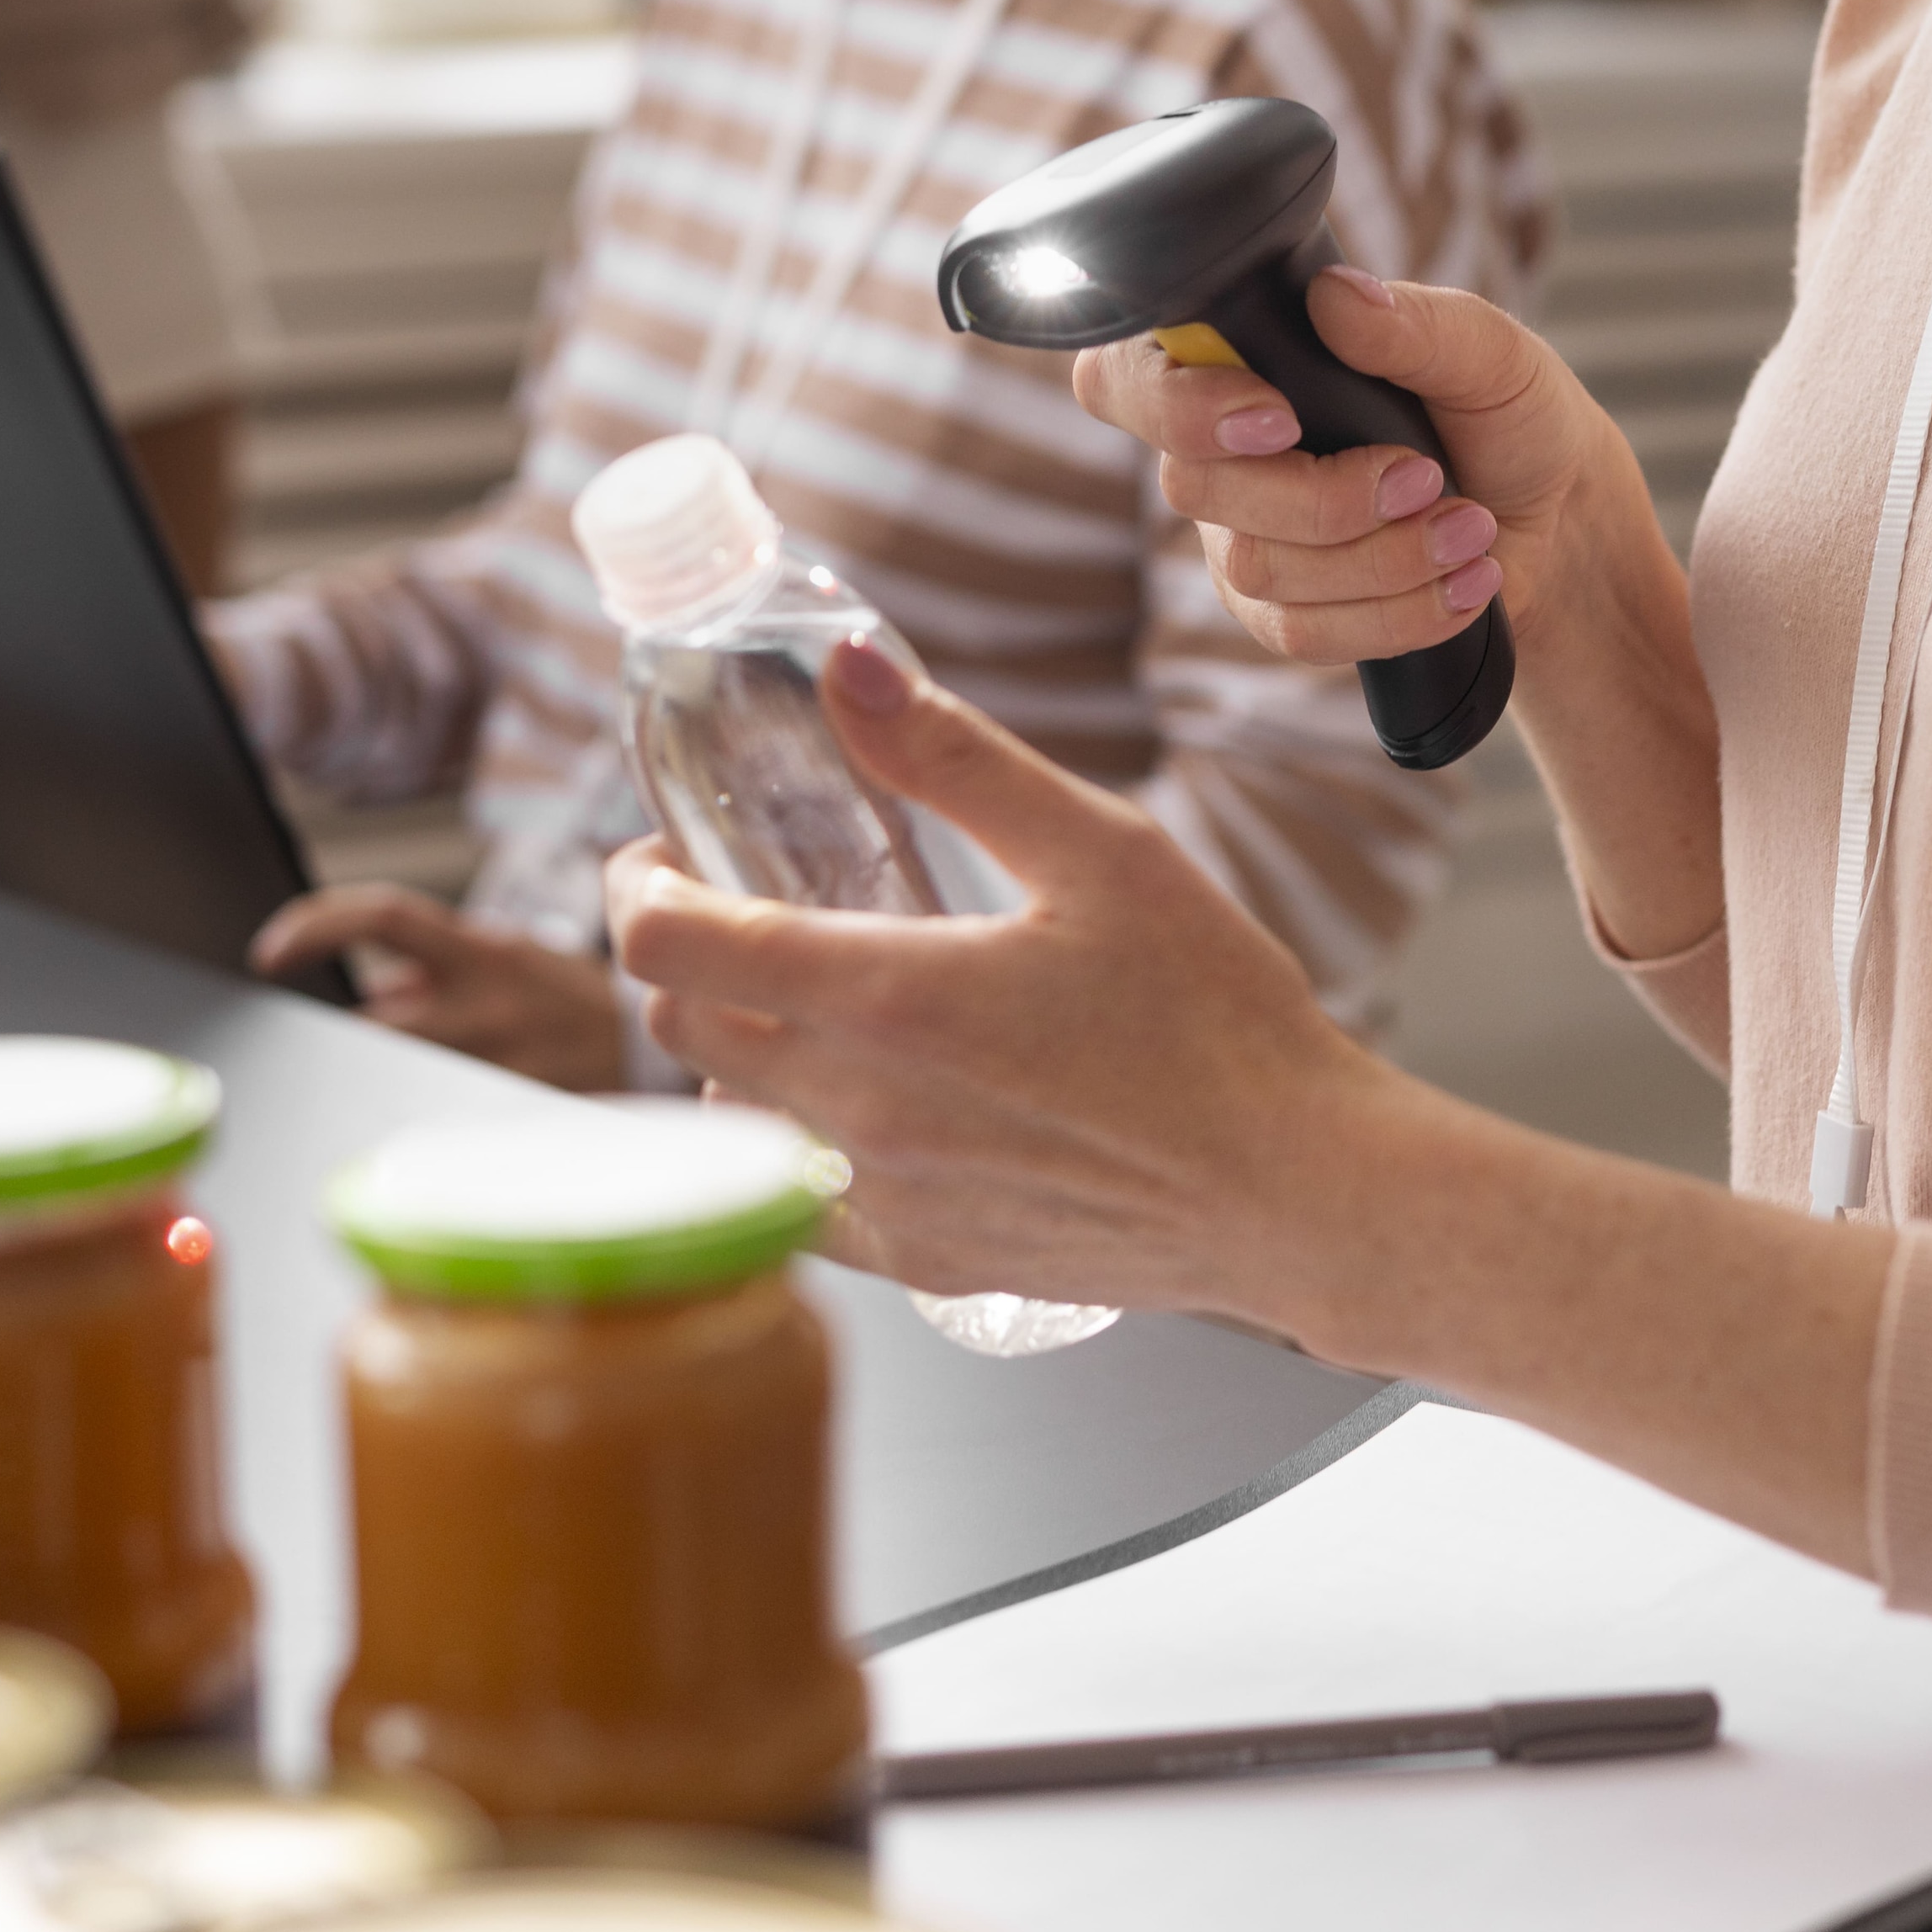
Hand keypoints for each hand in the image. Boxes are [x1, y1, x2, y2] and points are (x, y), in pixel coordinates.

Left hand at [253, 886, 630, 1093]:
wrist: (661, 1054)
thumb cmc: (571, 1006)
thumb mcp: (509, 962)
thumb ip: (434, 970)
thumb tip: (366, 994)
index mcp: (484, 952)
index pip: (385, 916)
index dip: (317, 924)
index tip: (268, 954)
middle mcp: (490, 1003)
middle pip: (379, 1024)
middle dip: (361, 1040)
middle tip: (358, 1057)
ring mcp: (505, 1064)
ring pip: (405, 1076)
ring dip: (396, 1079)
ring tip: (432, 1085)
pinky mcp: (519, 1115)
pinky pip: (445, 1120)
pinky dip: (429, 1119)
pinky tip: (445, 1134)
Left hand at [610, 635, 1398, 1331]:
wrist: (1294, 1192)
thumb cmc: (1219, 1023)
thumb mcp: (1103, 851)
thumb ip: (956, 759)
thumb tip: (847, 670)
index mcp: (887, 999)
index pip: (666, 947)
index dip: (637, 886)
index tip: (665, 855)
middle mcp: (859, 1111)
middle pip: (679, 1028)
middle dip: (682, 954)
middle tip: (738, 904)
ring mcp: (885, 1198)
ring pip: (731, 1118)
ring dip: (742, 1050)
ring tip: (823, 999)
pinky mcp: (921, 1261)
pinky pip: (801, 1201)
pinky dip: (799, 1142)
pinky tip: (875, 1102)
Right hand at [1071, 267, 1640, 669]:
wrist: (1557, 522)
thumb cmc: (1508, 415)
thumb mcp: (1488, 352)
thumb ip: (1415, 323)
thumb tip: (1336, 299)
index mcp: (1244, 361)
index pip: (1125, 377)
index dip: (1173, 404)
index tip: (1277, 416)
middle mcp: (1220, 452)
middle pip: (1195, 489)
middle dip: (1326, 497)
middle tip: (1426, 476)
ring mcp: (1241, 539)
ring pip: (1260, 569)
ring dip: (1385, 558)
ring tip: (1471, 529)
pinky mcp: (1282, 615)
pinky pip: (1302, 634)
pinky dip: (1399, 613)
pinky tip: (1464, 585)